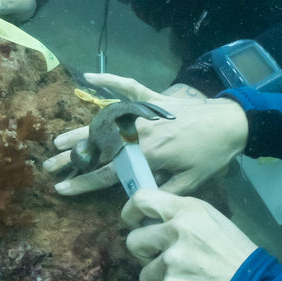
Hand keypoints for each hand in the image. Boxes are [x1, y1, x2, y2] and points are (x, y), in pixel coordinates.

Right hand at [47, 73, 248, 195]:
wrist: (233, 123)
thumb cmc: (212, 155)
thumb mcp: (191, 183)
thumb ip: (162, 192)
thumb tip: (137, 204)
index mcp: (149, 155)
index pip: (108, 173)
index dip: (83, 183)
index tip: (61, 188)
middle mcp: (141, 132)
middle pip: (100, 147)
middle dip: (72, 159)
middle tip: (48, 166)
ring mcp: (146, 112)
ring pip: (106, 122)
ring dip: (81, 130)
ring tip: (58, 140)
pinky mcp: (154, 98)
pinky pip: (129, 87)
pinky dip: (110, 80)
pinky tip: (90, 76)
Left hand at [123, 189, 256, 280]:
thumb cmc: (237, 255)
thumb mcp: (214, 222)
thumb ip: (183, 219)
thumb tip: (154, 225)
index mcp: (188, 210)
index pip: (141, 199)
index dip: (131, 212)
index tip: (132, 222)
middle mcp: (175, 232)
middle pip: (133, 241)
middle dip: (144, 253)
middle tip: (162, 260)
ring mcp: (170, 263)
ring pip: (145, 275)